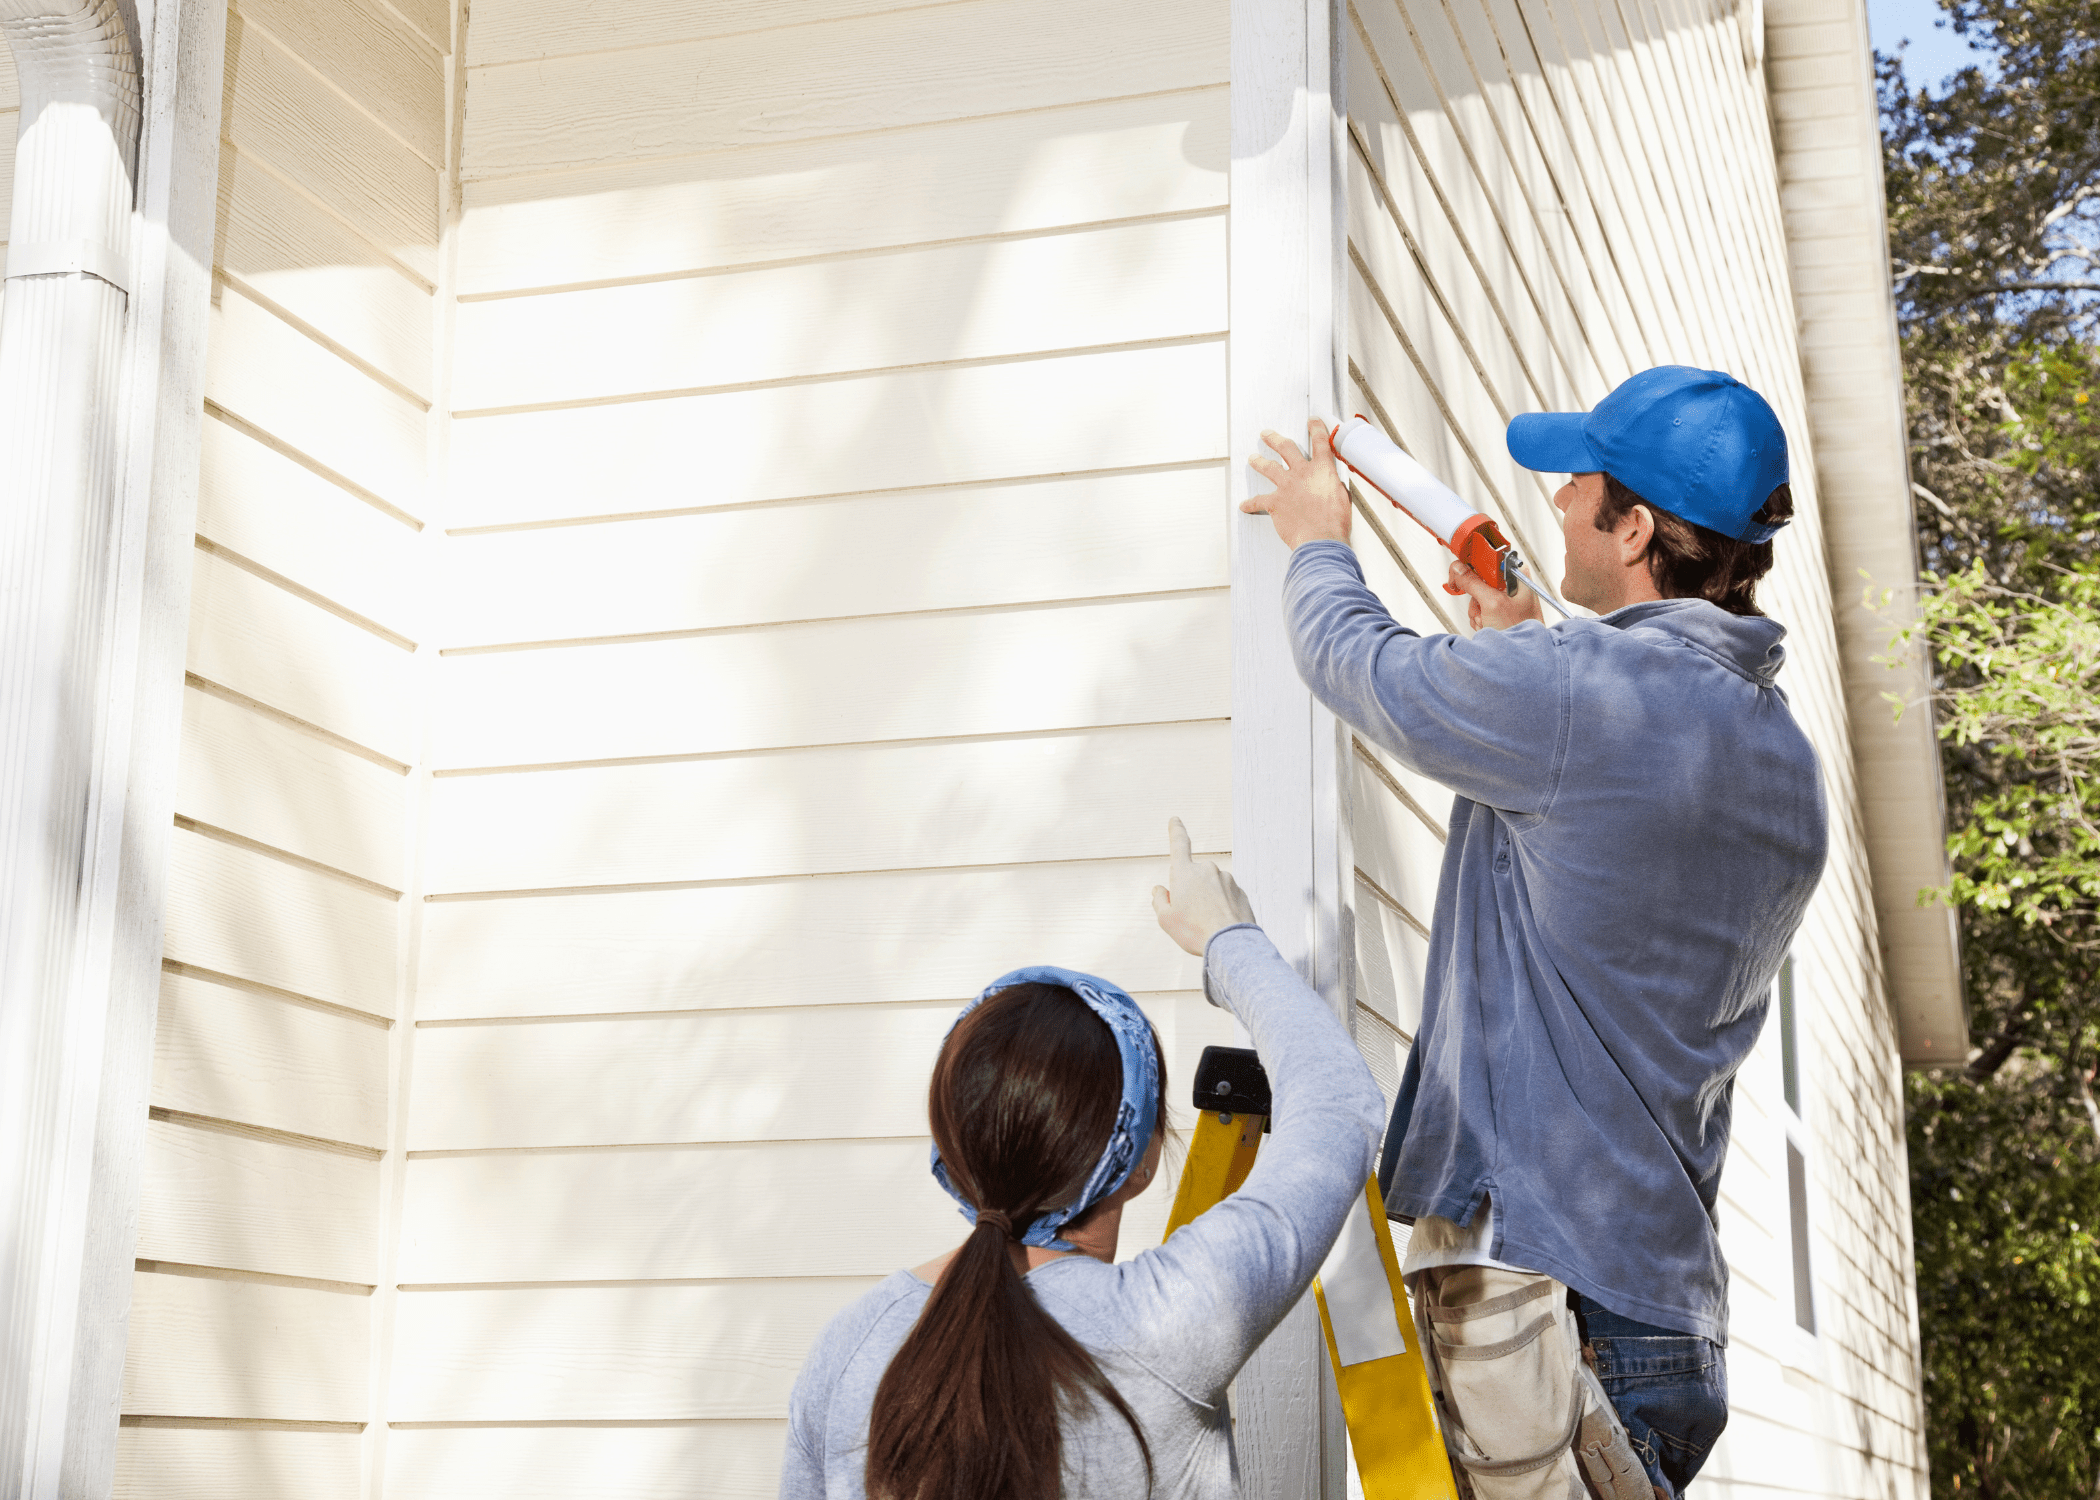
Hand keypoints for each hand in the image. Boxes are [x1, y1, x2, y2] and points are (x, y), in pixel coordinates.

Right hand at [1151, 817, 1255, 956]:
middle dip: (1190, 892)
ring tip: (1207, 925)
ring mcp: (1227, 880)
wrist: (1230, 944)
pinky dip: (1222, 908)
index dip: (1176, 831)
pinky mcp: (1240, 892)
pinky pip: (1226, 898)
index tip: (1175, 820)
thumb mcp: (1166, 919)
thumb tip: (1160, 889)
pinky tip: (1221, 926)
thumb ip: (1159, 900)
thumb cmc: (1194, 931)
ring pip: (1211, 888)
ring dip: (1208, 901)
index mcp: (1185, 872)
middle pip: (1194, 878)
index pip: (1179, 844)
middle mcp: (1207, 870)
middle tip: (1190, 918)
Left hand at [1242, 419, 1351, 549]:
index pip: (1320, 442)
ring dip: (1258, 461)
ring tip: (1252, 458)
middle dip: (1274, 439)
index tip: (1312, 421)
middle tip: (1266, 434)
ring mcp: (1286, 486)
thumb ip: (1333, 486)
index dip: (1316, 428)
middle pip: (1285, 448)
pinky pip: (1258, 501)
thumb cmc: (1334, 523)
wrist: (1321, 539)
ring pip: (1268, 467)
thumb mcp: (1343, 498)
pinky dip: (1250, 504)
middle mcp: (1302, 473)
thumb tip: (1331, 485)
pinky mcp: (1274, 502)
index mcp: (1322, 470)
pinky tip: (1244, 505)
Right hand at [1448, 558, 1543, 632]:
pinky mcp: (1499, 611)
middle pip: (1480, 578)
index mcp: (1517, 575)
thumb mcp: (1493, 603)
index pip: (1489, 559)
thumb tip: (1459, 569)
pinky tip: (1488, 624)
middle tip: (1480, 606)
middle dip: (1475, 597)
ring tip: (1488, 620)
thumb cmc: (1521, 631)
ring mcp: (1506, 599)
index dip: (1471, 564)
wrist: (1523, 658)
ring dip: (1477, 610)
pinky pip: (1480, 608)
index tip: (1459, 571)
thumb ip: (1473, 583)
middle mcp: (1513, 585)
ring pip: (1477, 595)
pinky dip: (1480, 618)